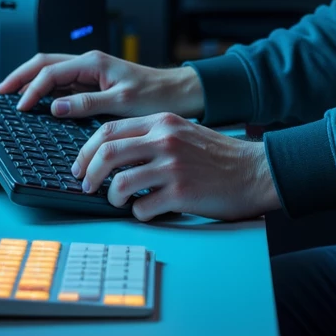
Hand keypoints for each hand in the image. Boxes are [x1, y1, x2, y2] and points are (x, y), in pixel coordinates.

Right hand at [0, 50, 204, 121]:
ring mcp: (91, 72)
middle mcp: (89, 63)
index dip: (31, 89)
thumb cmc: (157, 95)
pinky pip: (64, 83)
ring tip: (13, 94)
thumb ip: (87, 104)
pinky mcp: (96, 83)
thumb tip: (55, 107)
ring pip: (52, 72)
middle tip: (0, 92)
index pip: (50, 72)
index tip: (20, 107)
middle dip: (20, 76)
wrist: (179, 94)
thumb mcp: (121, 102)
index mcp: (93, 62)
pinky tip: (40, 101)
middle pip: (44, 64)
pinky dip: (47, 89)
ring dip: (31, 81)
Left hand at [72, 113, 281, 221]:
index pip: (108, 130)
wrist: (254, 171)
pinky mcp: (182, 193)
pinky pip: (142, 208)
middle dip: (88, 174)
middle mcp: (165, 140)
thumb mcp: (182, 132)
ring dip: (112, 197)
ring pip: (120, 183)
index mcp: (162, 122)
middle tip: (87, 186)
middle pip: (107, 153)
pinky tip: (148, 210)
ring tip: (119, 201)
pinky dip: (138, 213)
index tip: (80, 166)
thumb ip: (151, 136)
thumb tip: (111, 153)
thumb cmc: (217, 156)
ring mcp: (173, 167)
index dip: (86, 151)